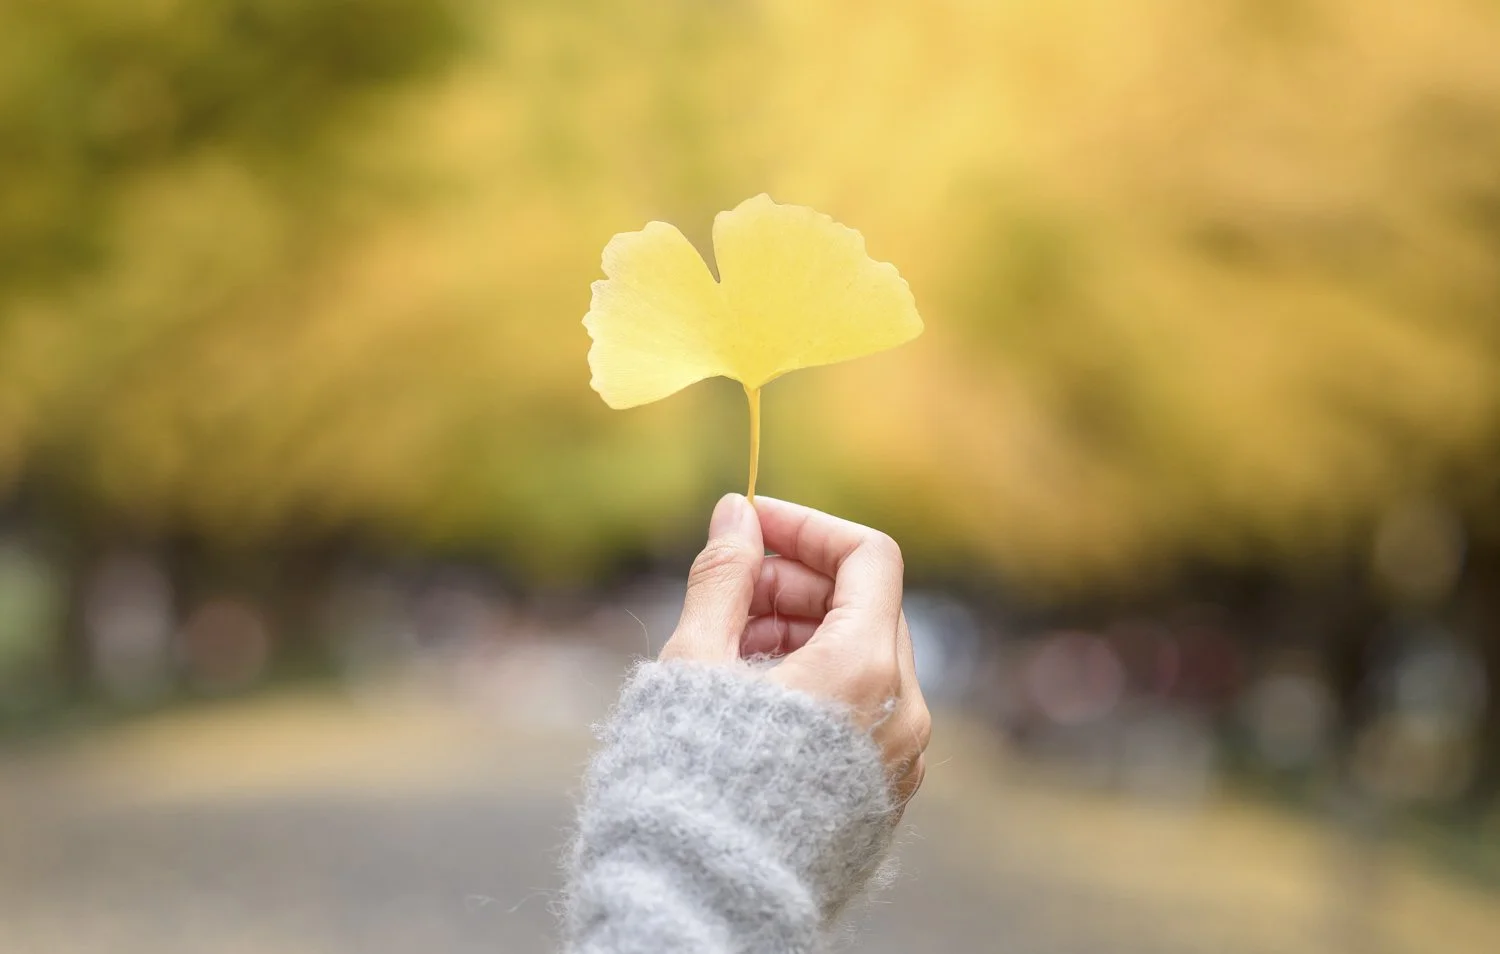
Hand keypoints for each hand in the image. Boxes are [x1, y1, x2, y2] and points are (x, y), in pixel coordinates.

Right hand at [660, 493, 930, 803]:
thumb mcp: (696, 665)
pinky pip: (864, 709)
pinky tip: (754, 697)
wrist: (703, 907)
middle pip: (869, 606)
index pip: (868, 557)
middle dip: (798, 583)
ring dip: (805, 631)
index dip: (807, 528)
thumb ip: (724, 578)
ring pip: (867, 658)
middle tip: (729, 592)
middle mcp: (902, 713)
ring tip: (732, 649)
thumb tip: (737, 513)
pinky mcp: (881, 795)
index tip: (752, 526)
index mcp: (865, 671)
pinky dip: (819, 681)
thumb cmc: (689, 785)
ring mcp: (899, 760)